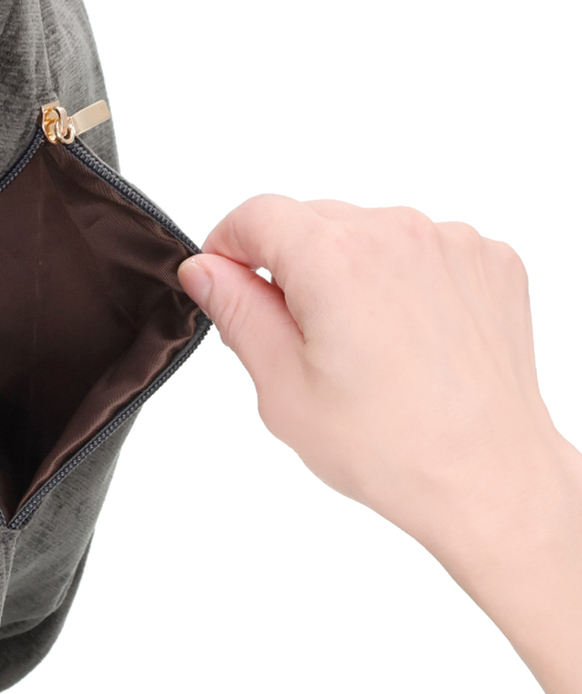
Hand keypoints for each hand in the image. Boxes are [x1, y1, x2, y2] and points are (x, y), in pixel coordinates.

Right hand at [178, 195, 581, 693]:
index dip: (228, 245)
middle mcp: (397, 234)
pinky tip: (404, 336)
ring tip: (360, 344)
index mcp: (335, 260)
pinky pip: (422, 248)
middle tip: (292, 335)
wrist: (488, 479)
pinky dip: (401, 278)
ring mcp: (451, 243)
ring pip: (367, 233)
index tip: (224, 279)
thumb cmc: (390, 448)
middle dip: (288, 265)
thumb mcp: (282, 386)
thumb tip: (204, 270)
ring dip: (347, 271)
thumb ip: (236, 312)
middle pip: (312, 220)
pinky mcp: (490, 260)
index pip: (257, 214)